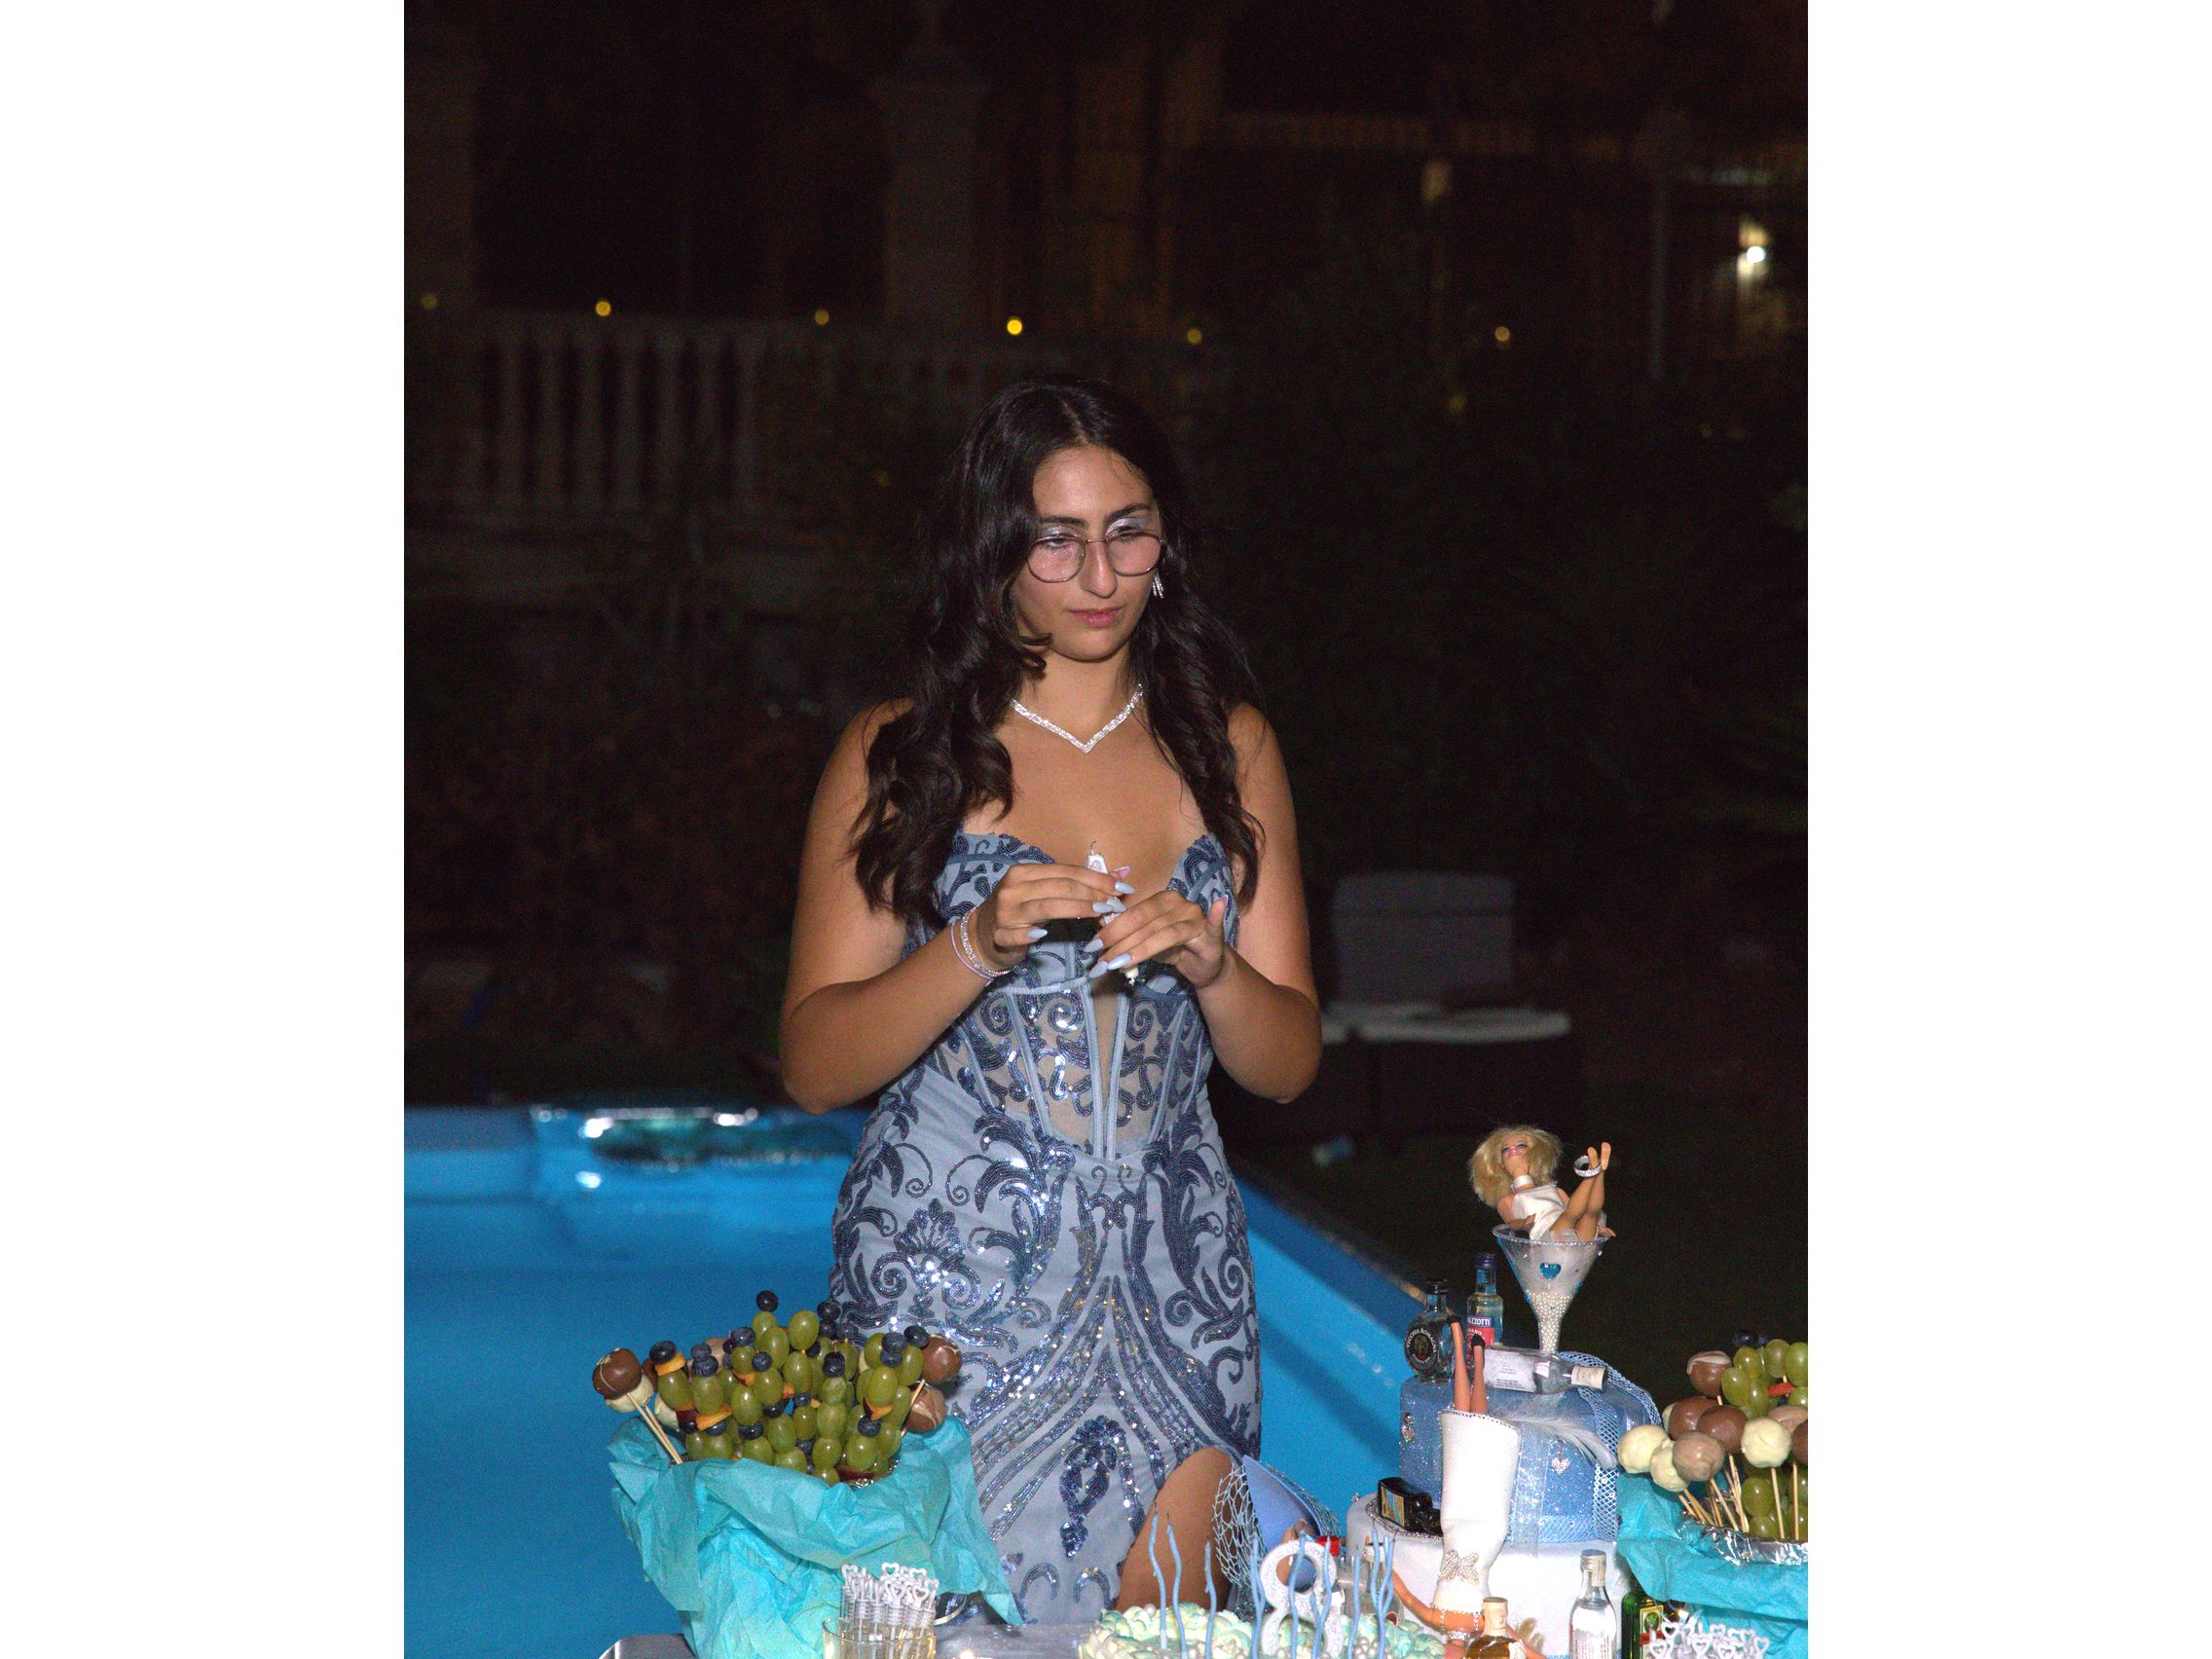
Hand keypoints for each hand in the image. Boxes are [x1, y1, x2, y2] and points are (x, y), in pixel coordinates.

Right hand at [968, 861, 1128, 970]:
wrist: (982, 935)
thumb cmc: (1021, 911)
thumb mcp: (1046, 894)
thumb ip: (1078, 884)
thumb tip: (1122, 873)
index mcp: (1024, 872)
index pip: (1066, 871)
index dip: (1095, 878)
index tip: (1121, 887)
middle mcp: (1013, 888)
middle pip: (1059, 887)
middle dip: (1092, 894)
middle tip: (1115, 902)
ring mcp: (1005, 911)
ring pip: (1045, 907)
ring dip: (1076, 909)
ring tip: (1101, 913)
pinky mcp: (999, 935)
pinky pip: (1016, 934)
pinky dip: (1030, 933)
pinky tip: (1044, 933)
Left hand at [1088, 889, 1231, 988]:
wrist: (1204, 965)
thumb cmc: (1174, 949)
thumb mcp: (1148, 941)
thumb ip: (1129, 934)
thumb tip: (1098, 938)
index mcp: (1163, 900)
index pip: (1134, 913)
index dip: (1113, 928)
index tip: (1094, 945)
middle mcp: (1180, 904)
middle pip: (1146, 923)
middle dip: (1120, 942)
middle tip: (1101, 961)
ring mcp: (1196, 918)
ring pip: (1164, 933)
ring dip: (1138, 950)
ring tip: (1117, 964)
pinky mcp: (1212, 934)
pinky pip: (1214, 923)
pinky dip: (1216, 915)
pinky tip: (1218, 905)